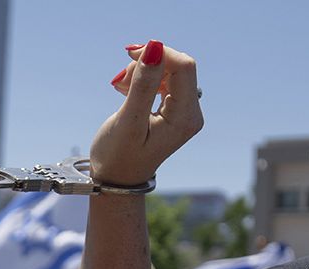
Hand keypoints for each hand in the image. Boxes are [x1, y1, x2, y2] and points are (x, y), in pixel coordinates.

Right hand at [91, 40, 202, 187]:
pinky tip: (125, 89)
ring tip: (119, 87)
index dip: (159, 54)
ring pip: (168, 71)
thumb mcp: (129, 121)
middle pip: (177, 67)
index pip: (183, 67)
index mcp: (185, 118)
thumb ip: (143, 84)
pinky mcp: (172, 109)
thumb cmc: (118, 156)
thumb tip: (155, 47)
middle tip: (120, 78)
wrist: (117, 181)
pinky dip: (142, 79)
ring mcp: (183, 112)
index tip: (130, 56)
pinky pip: (163, 81)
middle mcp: (191, 114)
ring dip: (142, 71)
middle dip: (148, 64)